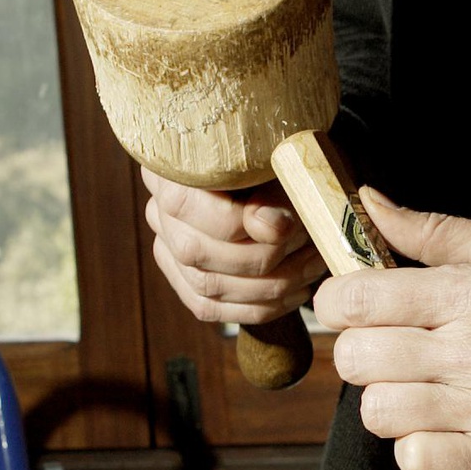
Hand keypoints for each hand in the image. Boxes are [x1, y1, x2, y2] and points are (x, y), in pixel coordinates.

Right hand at [142, 166, 329, 324]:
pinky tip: (294, 293)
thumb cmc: (274, 161)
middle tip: (309, 244)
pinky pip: (210, 308)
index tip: (287, 224)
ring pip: (206, 286)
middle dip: (262, 257)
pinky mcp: (184, 280)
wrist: (271, 174)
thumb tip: (268, 228)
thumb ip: (272, 191)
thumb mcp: (277, 163)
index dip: (237, 222)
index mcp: (172, 170)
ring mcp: (168, 249)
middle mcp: (158, 210)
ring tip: (311, 266)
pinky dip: (258, 308)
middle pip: (195, 252)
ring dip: (270, 285)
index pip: (184, 206)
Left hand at [314, 187, 470, 469]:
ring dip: (390, 402)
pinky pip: (413, 461)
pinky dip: (418, 448)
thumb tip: (369, 202)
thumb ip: (436, 230)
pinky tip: (444, 428)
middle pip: (356, 358)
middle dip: (364, 351)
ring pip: (378, 412)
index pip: (355, 299)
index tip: (353, 306)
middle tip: (394, 349)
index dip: (339, 302)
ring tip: (424, 390)